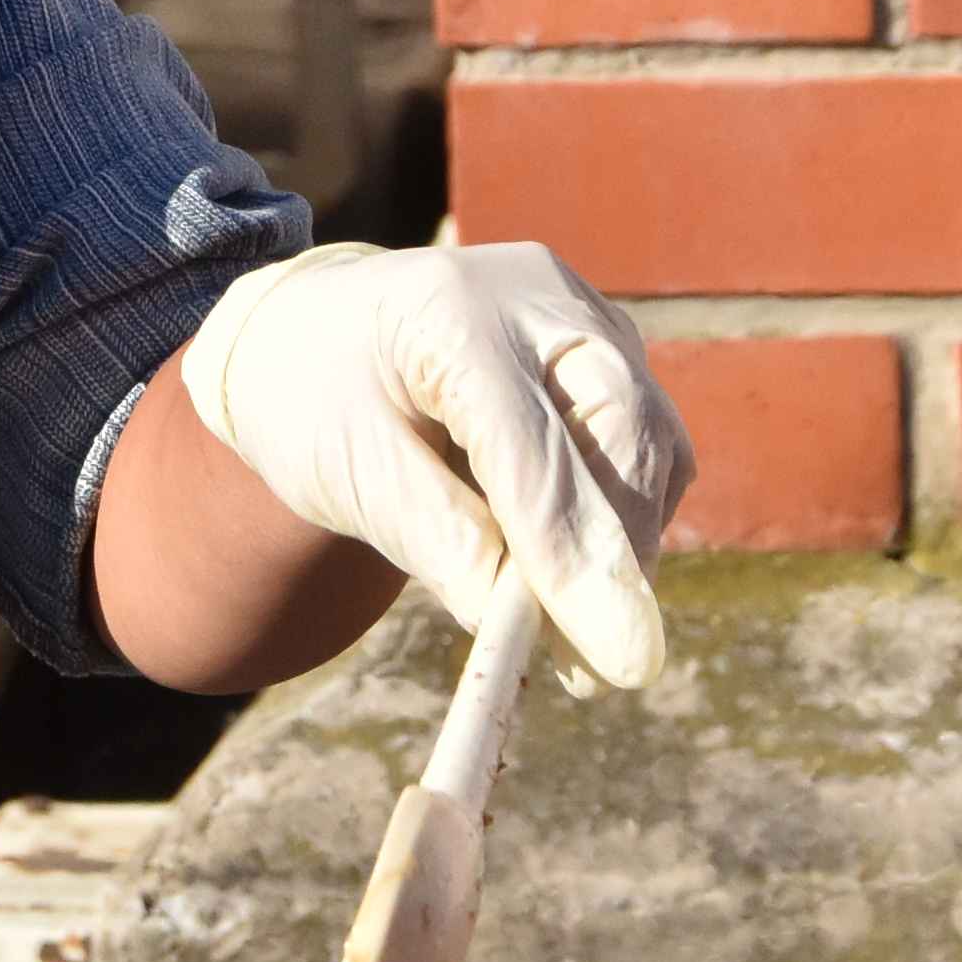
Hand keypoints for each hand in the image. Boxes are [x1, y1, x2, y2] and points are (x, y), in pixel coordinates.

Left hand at [174, 242, 689, 692]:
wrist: (312, 332)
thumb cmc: (316, 402)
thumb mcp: (346, 475)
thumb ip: (433, 538)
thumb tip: (513, 623)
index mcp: (449, 312)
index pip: (531, 445)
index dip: (576, 553)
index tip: (619, 658)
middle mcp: (535, 297)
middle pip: (620, 423)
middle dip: (621, 551)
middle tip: (605, 664)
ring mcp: (581, 316)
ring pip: (649, 438)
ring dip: (629, 543)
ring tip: (577, 634)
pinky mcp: (608, 348)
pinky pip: (645, 442)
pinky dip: (623, 515)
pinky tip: (573, 570)